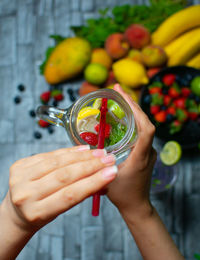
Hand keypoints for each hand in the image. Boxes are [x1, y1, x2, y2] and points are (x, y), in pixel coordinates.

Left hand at [2, 146, 116, 232]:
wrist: (18, 209)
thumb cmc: (42, 212)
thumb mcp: (59, 211)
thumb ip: (79, 193)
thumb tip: (103, 175)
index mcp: (37, 213)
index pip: (70, 195)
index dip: (93, 182)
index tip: (111, 172)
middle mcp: (26, 194)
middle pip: (64, 176)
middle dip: (91, 166)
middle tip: (109, 159)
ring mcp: (20, 177)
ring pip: (57, 162)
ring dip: (82, 156)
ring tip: (99, 153)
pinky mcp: (19, 165)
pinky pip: (49, 154)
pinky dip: (68, 151)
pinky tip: (83, 149)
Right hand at [107, 84, 156, 219]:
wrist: (137, 206)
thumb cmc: (123, 195)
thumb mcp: (107, 179)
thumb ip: (98, 165)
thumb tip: (87, 149)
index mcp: (141, 157)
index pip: (146, 128)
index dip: (136, 110)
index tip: (123, 95)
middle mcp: (148, 151)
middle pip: (145, 122)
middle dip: (132, 104)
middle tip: (118, 90)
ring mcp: (149, 152)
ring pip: (144, 125)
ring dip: (133, 110)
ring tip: (119, 98)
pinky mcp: (145, 153)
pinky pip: (141, 131)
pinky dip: (133, 120)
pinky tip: (122, 116)